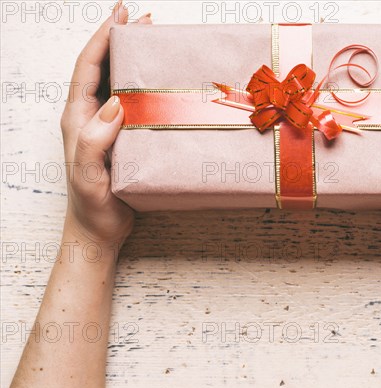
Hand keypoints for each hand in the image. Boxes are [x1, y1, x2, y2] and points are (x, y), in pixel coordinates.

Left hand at [60, 2, 151, 244]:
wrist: (98, 230)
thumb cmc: (92, 207)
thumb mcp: (88, 176)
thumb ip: (93, 140)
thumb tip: (114, 104)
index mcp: (78, 119)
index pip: (88, 68)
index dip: (102, 39)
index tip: (120, 15)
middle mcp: (90, 116)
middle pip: (102, 66)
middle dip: (120, 38)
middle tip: (144, 19)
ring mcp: (106, 126)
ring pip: (117, 81)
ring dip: (133, 57)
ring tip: (152, 38)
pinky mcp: (121, 136)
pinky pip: (132, 102)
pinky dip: (144, 84)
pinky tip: (159, 81)